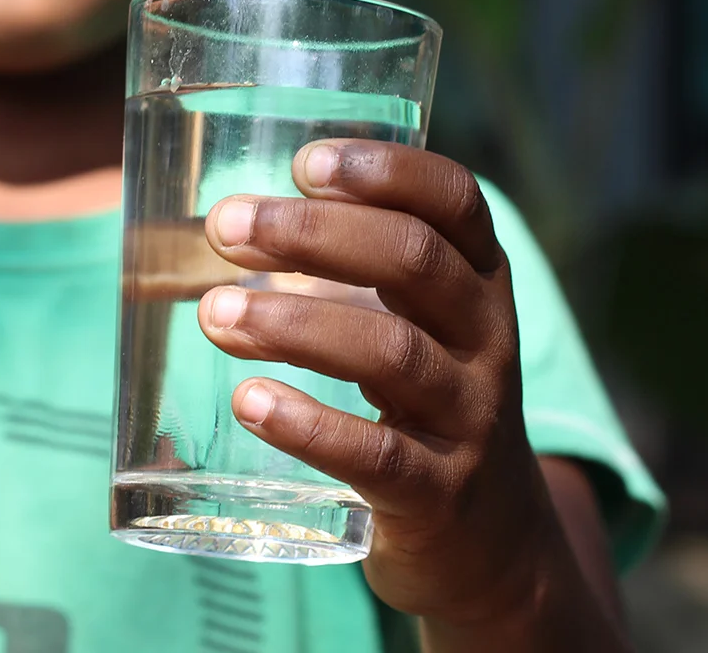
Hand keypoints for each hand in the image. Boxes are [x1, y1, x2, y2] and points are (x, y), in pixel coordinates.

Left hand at [197, 141, 571, 627]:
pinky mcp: (437, 496)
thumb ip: (348, 274)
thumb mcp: (416, 328)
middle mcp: (486, 341)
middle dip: (313, 233)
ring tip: (214, 314)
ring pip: (390, 353)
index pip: (455, 202)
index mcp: (479, 283)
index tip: (306, 161)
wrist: (493, 546)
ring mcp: (468, 420)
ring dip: (291, 324)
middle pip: (414, 262)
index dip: (386, 170)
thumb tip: (223, 222)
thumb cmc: (422, 407)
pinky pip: (376, 457)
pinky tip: (249, 402)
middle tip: (226, 226)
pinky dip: (308, 425)